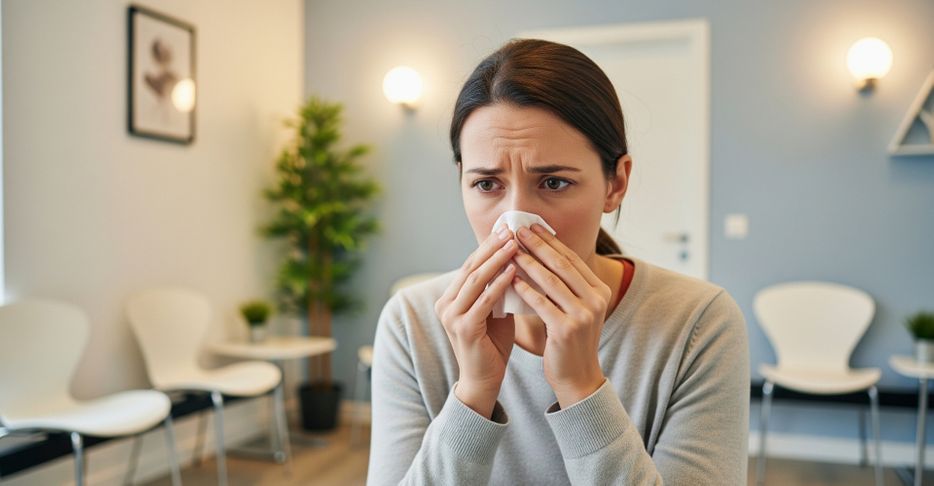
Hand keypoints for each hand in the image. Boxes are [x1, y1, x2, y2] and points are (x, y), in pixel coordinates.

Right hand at [435, 226, 518, 417]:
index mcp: (450, 298)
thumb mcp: (495, 311)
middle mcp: (446, 304)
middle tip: (511, 229)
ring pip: (476, 280)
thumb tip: (516, 260)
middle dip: (492, 247)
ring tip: (514, 244)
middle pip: (471, 268)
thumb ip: (498, 289)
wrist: (484, 381)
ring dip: (496, 260)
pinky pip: (484, 300)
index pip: (470, 265)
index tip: (507, 229)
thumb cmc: (492, 345)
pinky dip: (499, 284)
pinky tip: (514, 271)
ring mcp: (451, 316)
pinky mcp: (463, 329)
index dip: (488, 246)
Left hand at [512, 224, 610, 407]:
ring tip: (510, 250)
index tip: (532, 226)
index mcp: (599, 291)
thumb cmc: (570, 340)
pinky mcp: (567, 330)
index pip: (572, 259)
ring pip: (551, 282)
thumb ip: (566, 285)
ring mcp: (583, 315)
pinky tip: (511, 279)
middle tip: (518, 230)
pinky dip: (525, 290)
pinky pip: (541, 304)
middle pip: (562, 265)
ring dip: (528, 263)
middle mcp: (596, 300)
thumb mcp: (575, 308)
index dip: (550, 241)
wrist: (578, 377)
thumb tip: (543, 253)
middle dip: (538, 245)